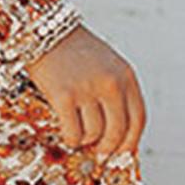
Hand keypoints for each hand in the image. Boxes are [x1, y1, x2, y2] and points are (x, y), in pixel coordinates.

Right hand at [24, 23, 146, 163]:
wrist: (46, 32)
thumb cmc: (75, 51)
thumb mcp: (107, 65)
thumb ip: (116, 93)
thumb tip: (114, 135)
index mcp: (126, 76)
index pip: (138, 119)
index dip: (131, 141)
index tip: (122, 151)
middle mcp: (110, 84)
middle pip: (118, 131)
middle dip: (108, 147)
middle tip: (99, 152)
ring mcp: (87, 90)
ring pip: (94, 134)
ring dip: (85, 140)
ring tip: (78, 134)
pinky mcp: (64, 96)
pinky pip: (73, 133)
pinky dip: (70, 139)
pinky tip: (67, 134)